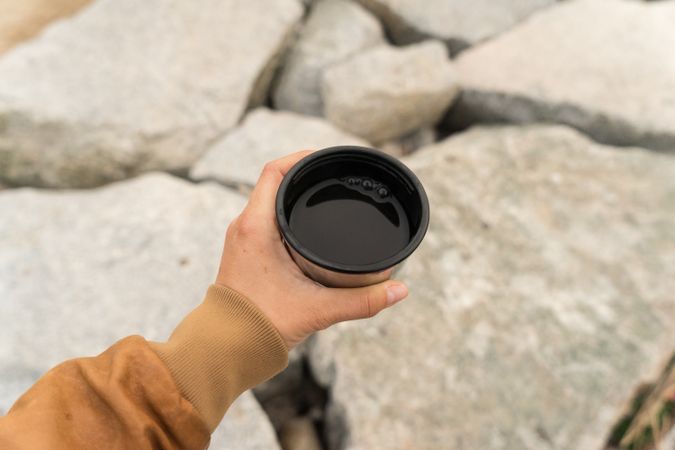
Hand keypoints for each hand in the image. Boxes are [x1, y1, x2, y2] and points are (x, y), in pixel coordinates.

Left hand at [215, 151, 408, 348]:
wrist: (226, 348)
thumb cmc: (260, 325)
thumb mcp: (318, 309)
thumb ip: (361, 301)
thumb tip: (400, 290)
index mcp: (256, 227)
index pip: (274, 171)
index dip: (302, 157)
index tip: (329, 157)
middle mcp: (245, 226)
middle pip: (274, 182)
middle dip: (305, 174)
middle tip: (336, 175)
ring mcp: (243, 239)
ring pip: (269, 200)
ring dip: (294, 193)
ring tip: (325, 193)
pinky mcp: (245, 252)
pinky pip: (265, 218)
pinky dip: (286, 212)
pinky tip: (307, 223)